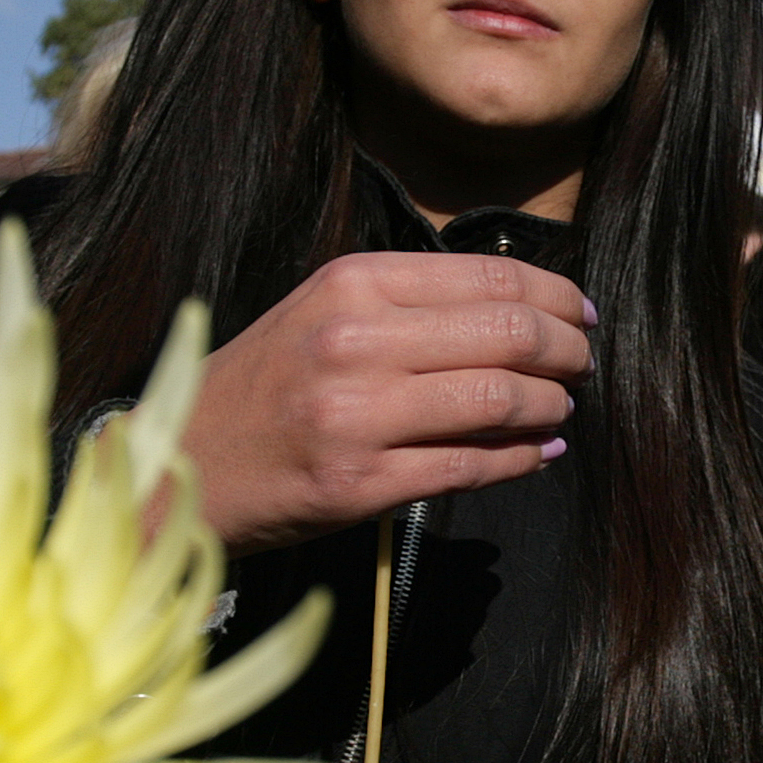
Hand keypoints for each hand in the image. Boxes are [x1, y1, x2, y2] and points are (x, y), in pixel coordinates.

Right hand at [169, 251, 593, 554]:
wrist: (181, 461)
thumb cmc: (263, 385)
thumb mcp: (324, 312)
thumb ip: (410, 303)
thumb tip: (522, 308)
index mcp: (353, 283)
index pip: (492, 277)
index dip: (557, 296)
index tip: (582, 314)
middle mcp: (356, 340)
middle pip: (509, 333)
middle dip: (567, 352)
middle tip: (582, 366)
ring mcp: (357, 415)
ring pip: (499, 401)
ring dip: (550, 407)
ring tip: (560, 410)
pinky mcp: (360, 484)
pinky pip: (470, 466)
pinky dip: (519, 460)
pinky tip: (536, 453)